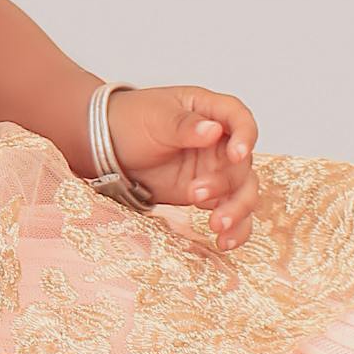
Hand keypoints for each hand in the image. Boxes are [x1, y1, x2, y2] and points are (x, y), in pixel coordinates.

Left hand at [101, 84, 259, 251]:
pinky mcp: (208, 195)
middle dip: (226, 183)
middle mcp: (220, 141)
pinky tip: (224, 242)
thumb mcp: (155, 118)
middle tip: (196, 193)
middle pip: (242, 164)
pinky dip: (234, 228)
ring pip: (243, 191)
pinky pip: (230, 211)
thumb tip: (213, 130)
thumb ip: (184, 125)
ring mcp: (216, 169)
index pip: (240, 120)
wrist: (107, 147)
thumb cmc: (131, 120)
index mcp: (210, 111)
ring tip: (216, 226)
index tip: (237, 154)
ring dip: (236, 209)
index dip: (246, 136)